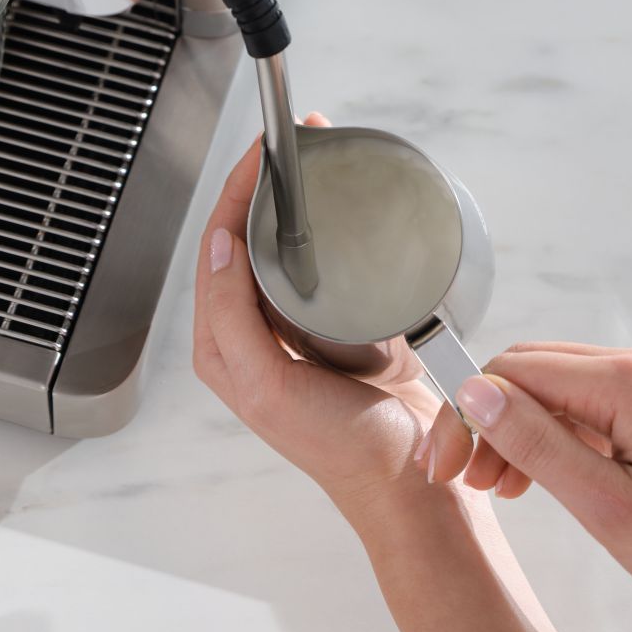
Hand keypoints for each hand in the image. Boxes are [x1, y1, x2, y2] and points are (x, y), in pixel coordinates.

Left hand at [192, 127, 440, 517]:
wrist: (413, 487)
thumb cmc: (344, 449)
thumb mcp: (269, 386)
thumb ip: (233, 320)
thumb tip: (218, 247)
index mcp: (223, 347)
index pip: (217, 248)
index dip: (233, 193)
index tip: (259, 153)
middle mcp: (254, 335)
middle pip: (247, 239)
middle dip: (264, 187)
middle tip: (292, 145)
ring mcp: (299, 331)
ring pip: (286, 248)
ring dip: (298, 203)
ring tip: (317, 162)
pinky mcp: (342, 331)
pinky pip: (326, 267)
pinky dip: (331, 231)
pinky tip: (347, 210)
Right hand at [434, 343, 631, 631]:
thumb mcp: (608, 507)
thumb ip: (536, 443)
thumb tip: (476, 390)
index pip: (515, 370)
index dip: (468, 414)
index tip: (444, 466)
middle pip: (534, 372)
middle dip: (489, 421)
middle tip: (464, 480)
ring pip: (560, 389)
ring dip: (520, 431)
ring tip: (500, 487)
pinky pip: (593, 406)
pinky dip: (559, 438)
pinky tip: (544, 479)